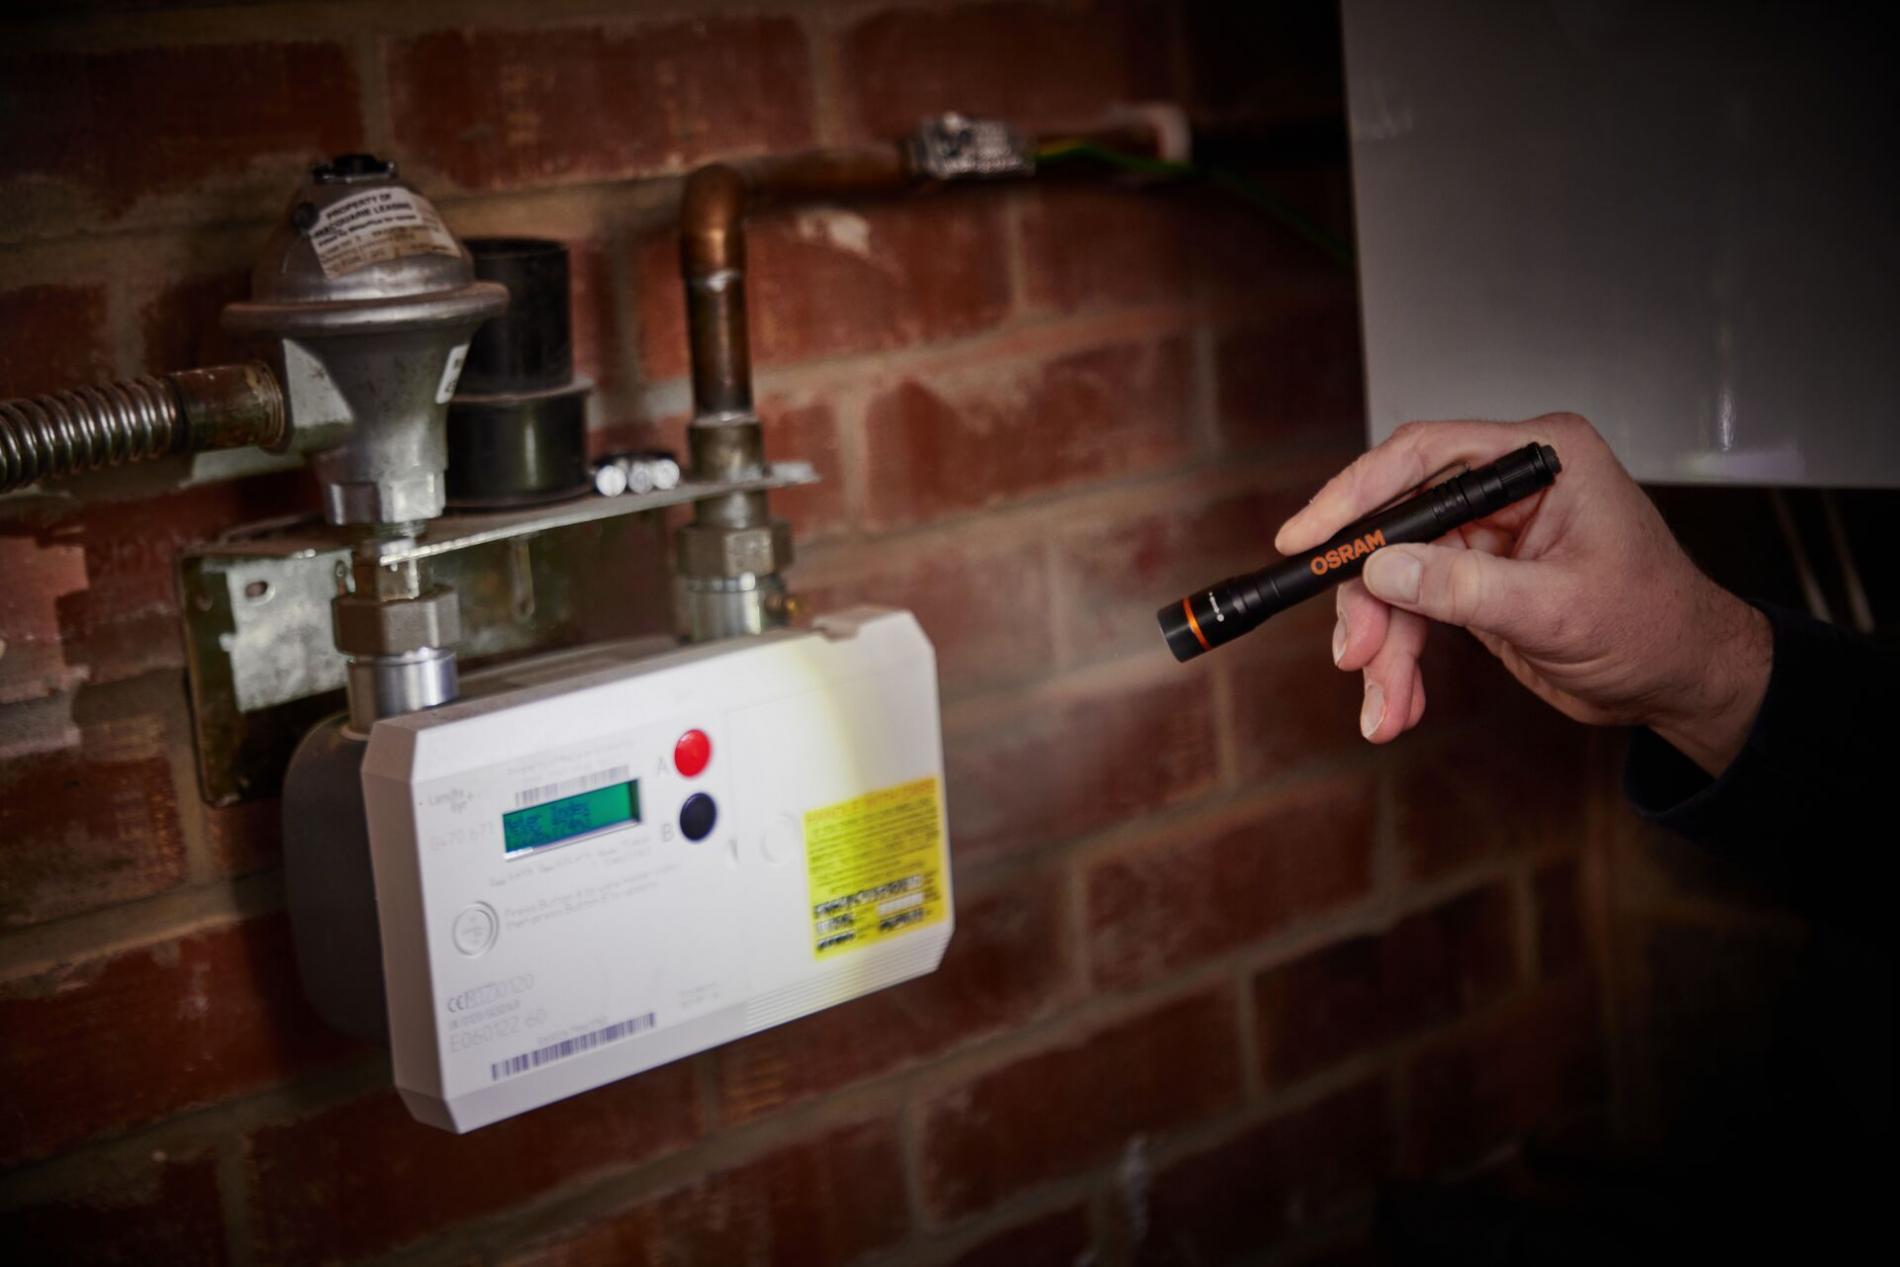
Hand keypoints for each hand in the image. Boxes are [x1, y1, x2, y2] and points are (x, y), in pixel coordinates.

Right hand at [1274, 414, 1770, 774]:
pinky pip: (1410, 612)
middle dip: (1369, 597)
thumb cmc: (1654, 627)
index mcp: (1537, 460)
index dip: (1354, 494)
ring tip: (1383, 705)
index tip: (1304, 538)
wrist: (1681, 681)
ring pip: (1394, 578)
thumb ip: (1467, 586)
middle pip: (1396, 525)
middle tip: (1355, 653)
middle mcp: (1504, 488)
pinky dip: (1399, 661)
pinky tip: (1398, 703)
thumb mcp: (1559, 610)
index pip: (1423, 456)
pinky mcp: (1472, 578)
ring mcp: (1485, 534)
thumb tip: (1383, 566)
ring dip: (1382, 646)